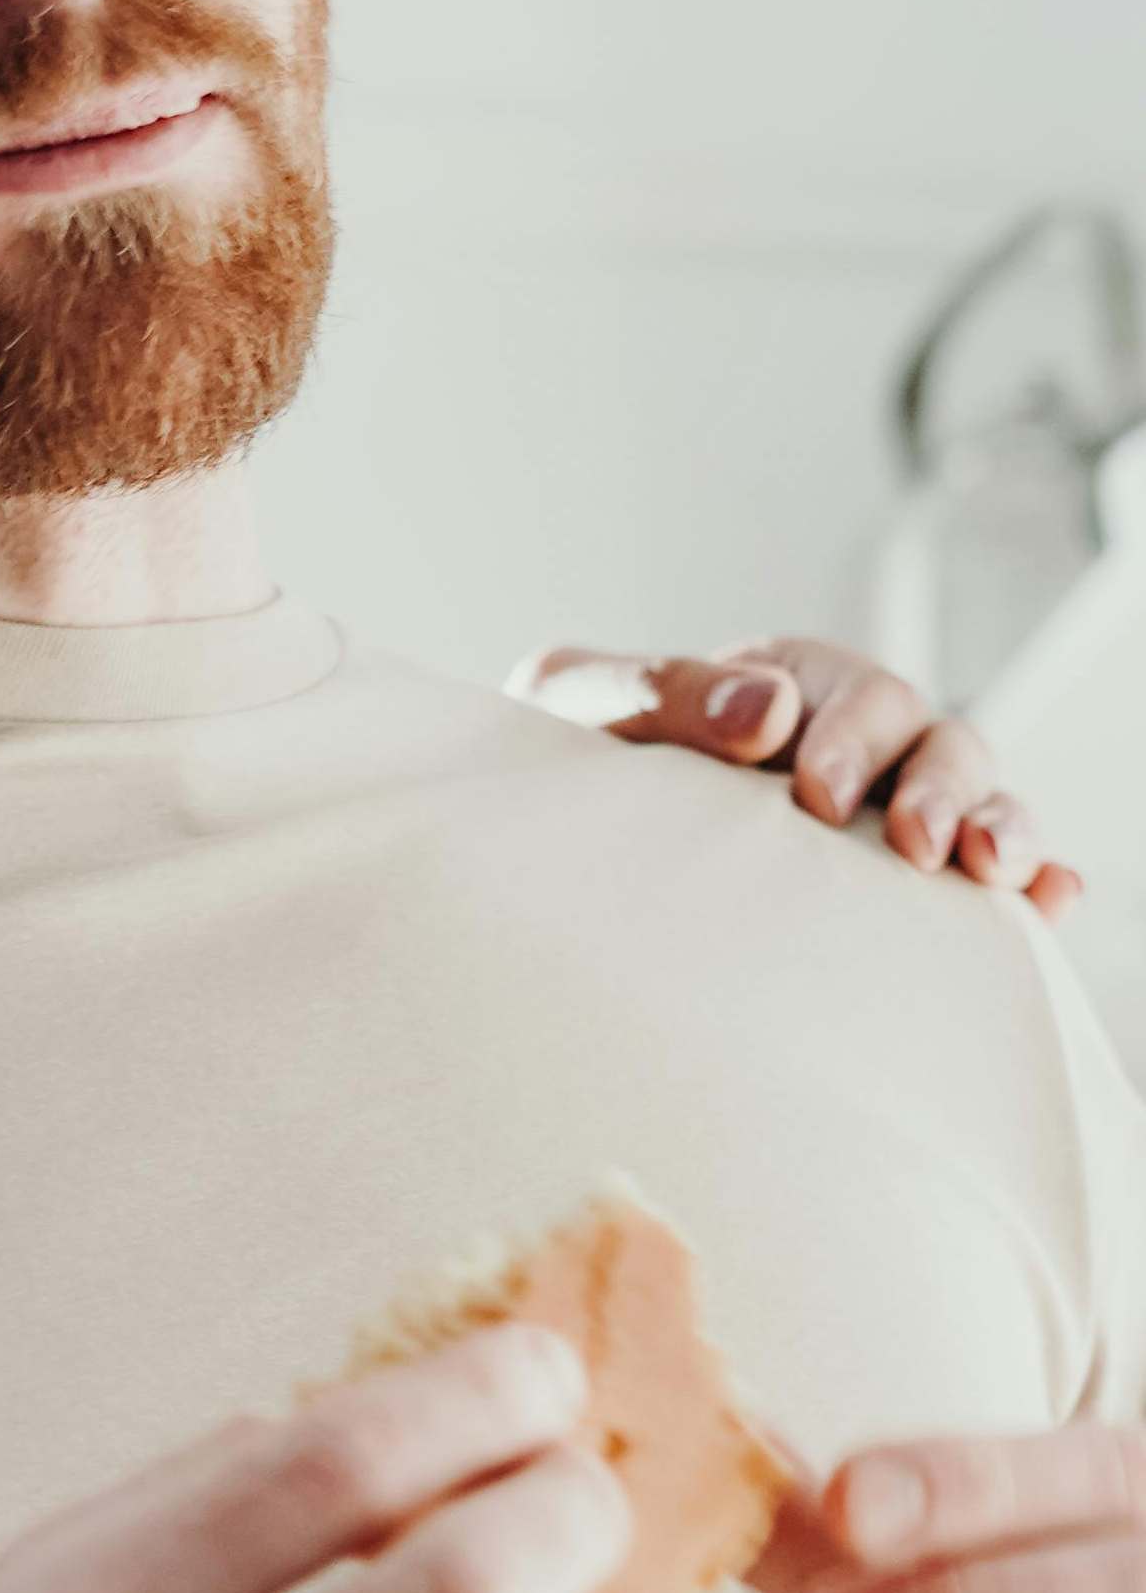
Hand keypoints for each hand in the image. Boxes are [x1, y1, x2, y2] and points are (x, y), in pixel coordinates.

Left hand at [510, 636, 1083, 915]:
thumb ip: (661, 690)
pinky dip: (1034, 887)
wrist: (544, 843)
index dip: (850, 737)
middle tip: (909, 843)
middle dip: (936, 789)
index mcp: (792, 686)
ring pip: (981, 803)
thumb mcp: (583, 700)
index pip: (857, 693)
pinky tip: (1047, 906)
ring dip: (1000, 829)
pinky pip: (994, 879)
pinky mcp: (905, 887)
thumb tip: (764, 711)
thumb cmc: (568, 757)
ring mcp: (888, 814)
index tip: (810, 793)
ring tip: (993, 874)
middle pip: (939, 742)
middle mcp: (859, 744)